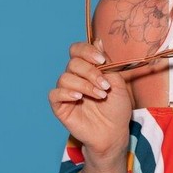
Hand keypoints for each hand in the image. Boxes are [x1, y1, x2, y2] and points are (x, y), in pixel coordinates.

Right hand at [48, 40, 131, 159]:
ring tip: (100, 96)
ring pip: (65, 78)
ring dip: (85, 86)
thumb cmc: (117, 108)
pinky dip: (66, 93)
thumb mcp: (118, 83)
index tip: (101, 60)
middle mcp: (75, 78)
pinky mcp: (60, 106)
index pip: (78, 50)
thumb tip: (98, 41)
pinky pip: (54, 94)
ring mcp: (66, 92)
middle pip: (73, 63)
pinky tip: (79, 98)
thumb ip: (107, 64)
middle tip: (105, 85)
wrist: (114, 132)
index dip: (86, 51)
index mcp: (88, 69)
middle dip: (91, 72)